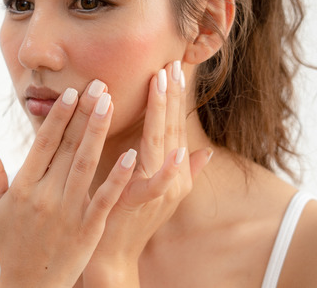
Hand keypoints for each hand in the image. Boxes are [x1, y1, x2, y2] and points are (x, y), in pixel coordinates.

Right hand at [0, 80, 135, 287]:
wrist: (30, 286)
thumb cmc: (12, 243)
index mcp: (24, 187)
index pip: (43, 144)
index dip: (58, 116)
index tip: (71, 93)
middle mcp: (45, 196)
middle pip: (67, 148)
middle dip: (84, 114)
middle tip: (100, 85)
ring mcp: (68, 212)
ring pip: (86, 165)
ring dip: (98, 133)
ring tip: (111, 104)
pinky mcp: (88, 229)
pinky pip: (104, 198)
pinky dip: (117, 177)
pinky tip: (131, 155)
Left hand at [81, 62, 212, 285]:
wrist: (113, 254)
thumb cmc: (128, 218)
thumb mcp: (155, 189)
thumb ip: (179, 169)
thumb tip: (203, 150)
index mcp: (170, 169)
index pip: (172, 125)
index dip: (173, 97)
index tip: (172, 65)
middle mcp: (171, 176)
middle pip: (170, 127)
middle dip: (171, 94)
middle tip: (170, 62)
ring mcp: (160, 189)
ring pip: (164, 144)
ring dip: (165, 113)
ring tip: (163, 83)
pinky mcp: (144, 204)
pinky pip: (159, 183)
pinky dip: (171, 168)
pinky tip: (180, 150)